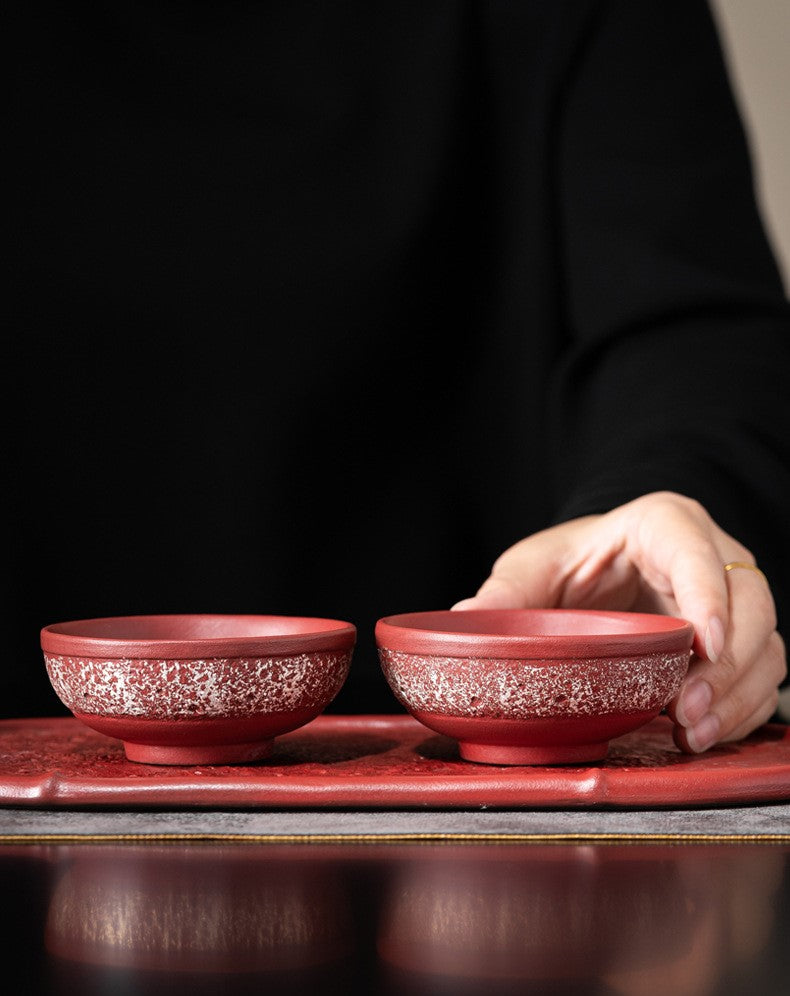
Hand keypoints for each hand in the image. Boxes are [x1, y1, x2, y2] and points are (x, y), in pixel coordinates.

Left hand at [452, 491, 785, 751]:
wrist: (595, 576)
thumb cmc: (569, 563)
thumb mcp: (530, 568)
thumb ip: (504, 593)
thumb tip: (466, 618)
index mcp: (662, 524)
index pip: (696, 549)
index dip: (708, 592)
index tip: (701, 641)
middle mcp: (711, 555)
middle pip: (750, 602)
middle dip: (726, 662)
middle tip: (686, 708)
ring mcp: (731, 600)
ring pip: (765, 645)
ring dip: (737, 694)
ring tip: (693, 732)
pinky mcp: (738, 641)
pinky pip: (761, 677)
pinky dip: (740, 710)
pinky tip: (703, 734)